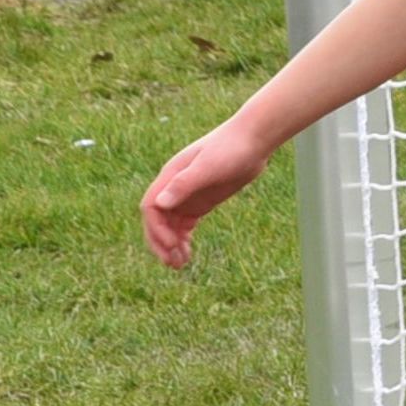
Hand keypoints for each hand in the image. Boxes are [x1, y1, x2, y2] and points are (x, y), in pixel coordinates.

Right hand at [142, 120, 271, 268]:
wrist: (253, 140)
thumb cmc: (230, 148)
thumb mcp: (208, 166)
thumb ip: (184, 184)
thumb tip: (161, 202)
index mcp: (170, 176)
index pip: (152, 207)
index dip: (156, 229)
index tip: (172, 245)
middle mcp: (174, 187)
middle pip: (157, 220)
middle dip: (161, 243)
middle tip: (173, 263)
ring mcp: (187, 196)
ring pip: (170, 226)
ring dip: (171, 245)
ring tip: (180, 264)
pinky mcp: (201, 202)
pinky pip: (184, 226)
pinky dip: (183, 241)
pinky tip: (187, 253)